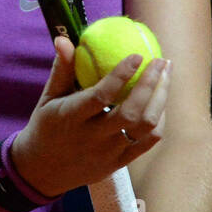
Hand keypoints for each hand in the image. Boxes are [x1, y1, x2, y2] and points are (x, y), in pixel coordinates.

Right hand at [11, 35, 170, 198]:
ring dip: (160, 99)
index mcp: (72, 118)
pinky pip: (148, 143)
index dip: (121, 75)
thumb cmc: (47, 126)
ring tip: (166, 75)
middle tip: (160, 60)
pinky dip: (159, 120)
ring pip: (145, 127)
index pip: (101, 97)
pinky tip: (161, 101)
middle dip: (151, 84)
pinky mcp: (119, 163)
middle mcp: (93, 137)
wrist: (45, 172)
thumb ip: (61, 69)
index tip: (137, 55)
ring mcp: (109, 153)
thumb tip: (64, 38)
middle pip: (131, 113)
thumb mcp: (48, 97)